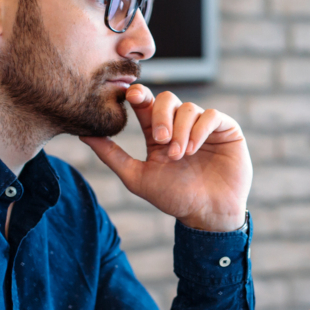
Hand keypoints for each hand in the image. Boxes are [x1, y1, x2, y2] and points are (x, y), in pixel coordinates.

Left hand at [80, 85, 251, 232]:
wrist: (207, 214)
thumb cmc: (173, 198)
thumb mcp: (137, 177)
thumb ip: (111, 155)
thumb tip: (83, 134)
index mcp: (158, 133)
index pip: (146, 105)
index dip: (139, 96)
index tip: (131, 96)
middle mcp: (180, 126)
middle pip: (167, 99)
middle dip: (161, 116)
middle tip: (160, 140)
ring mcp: (203, 126)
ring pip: (188, 108)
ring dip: (180, 130)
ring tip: (179, 155)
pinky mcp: (225, 129)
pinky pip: (211, 115)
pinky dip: (200, 129)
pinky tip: (193, 149)